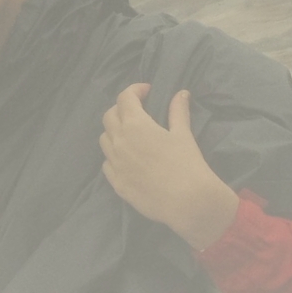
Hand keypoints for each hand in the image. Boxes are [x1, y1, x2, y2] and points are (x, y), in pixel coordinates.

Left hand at [100, 83, 238, 249]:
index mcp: (135, 125)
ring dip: (114, 131)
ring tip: (131, 135)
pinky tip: (127, 159)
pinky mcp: (115, 182)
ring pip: (104, 139)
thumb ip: (178, 111)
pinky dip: (114, 155)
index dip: (135, 90)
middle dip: (122, 108)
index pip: (124, 98)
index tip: (147, 91)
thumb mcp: (183, 134)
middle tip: (138, 111)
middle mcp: (119, 141)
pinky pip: (107, 163)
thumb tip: (181, 93)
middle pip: (109, 116)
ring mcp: (114, 163)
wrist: (187, 202)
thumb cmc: (187, 164)